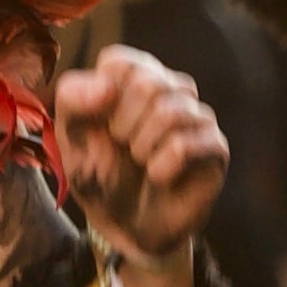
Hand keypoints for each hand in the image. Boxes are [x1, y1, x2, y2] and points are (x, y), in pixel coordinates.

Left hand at [55, 47, 228, 262]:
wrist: (126, 225)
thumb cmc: (100, 174)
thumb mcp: (71, 138)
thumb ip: (73, 101)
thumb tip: (105, 86)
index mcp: (134, 78)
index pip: (120, 62)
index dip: (102, 100)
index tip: (100, 126)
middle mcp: (170, 89)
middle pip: (147, 84)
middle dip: (122, 127)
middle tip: (123, 149)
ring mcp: (197, 116)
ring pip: (171, 112)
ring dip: (141, 148)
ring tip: (140, 163)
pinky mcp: (215, 147)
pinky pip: (186, 145)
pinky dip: (161, 166)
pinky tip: (158, 176)